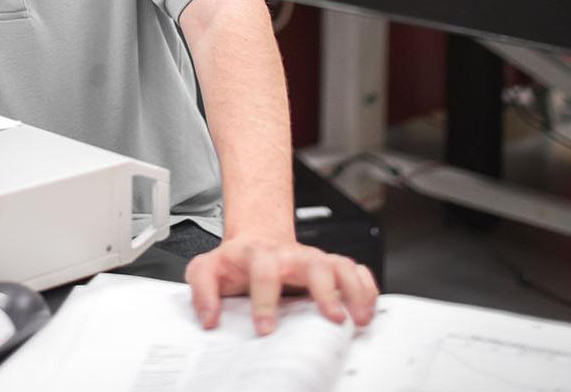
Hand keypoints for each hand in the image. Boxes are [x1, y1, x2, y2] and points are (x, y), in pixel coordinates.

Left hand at [185, 235, 378, 335]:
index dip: (265, 300)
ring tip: (360, 318)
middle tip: (334, 318)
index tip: (266, 328)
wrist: (256, 240)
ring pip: (341, 265)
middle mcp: (291, 255)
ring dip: (354, 290)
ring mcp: (313, 259)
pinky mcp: (329, 266)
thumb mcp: (207, 269)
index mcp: (259, 255)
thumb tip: (209, 318)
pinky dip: (366, 286)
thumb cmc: (235, 261)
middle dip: (326, 290)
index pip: (264, 270)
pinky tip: (368, 307)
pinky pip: (355, 269)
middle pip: (315, 263)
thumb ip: (202, 291)